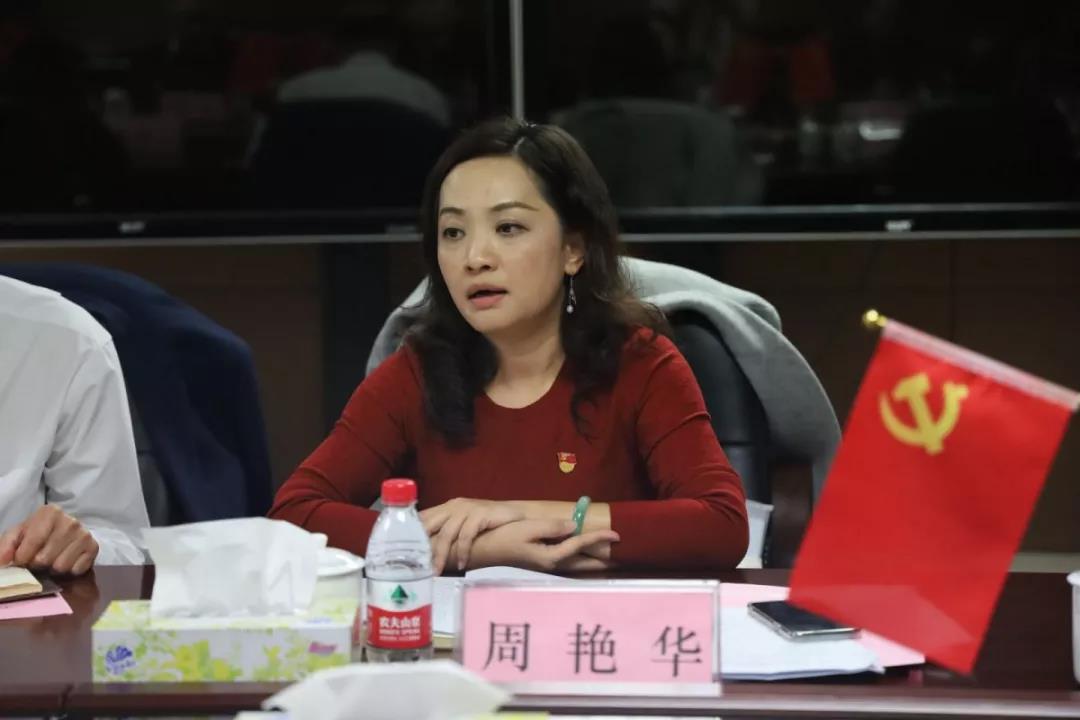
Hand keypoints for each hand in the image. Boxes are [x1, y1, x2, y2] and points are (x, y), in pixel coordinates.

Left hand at [0, 505, 98, 575]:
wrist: (67, 533)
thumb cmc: (39, 533)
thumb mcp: (18, 535)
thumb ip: (6, 546)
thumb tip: (3, 561)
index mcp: (50, 512)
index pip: (33, 542)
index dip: (23, 557)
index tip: (21, 560)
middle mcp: (70, 521)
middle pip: (45, 558)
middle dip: (38, 564)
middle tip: (39, 558)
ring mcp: (84, 534)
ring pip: (60, 566)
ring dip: (53, 568)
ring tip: (53, 559)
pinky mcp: (94, 547)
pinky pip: (76, 570)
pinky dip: (69, 570)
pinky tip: (67, 560)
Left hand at [421, 498, 524, 573]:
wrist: (517, 516)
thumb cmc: (488, 525)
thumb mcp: (464, 525)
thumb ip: (448, 533)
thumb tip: (427, 555)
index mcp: (446, 508)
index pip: (423, 518)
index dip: (411, 533)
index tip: (402, 552)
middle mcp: (454, 506)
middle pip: (430, 526)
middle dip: (421, 547)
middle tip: (415, 568)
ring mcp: (467, 509)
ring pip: (446, 533)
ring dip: (440, 555)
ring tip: (436, 572)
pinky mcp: (480, 514)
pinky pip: (466, 535)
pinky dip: (462, 552)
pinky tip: (460, 565)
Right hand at [451, 518, 619, 572]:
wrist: (483, 549)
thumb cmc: (504, 537)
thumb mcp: (527, 528)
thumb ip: (552, 527)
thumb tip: (574, 526)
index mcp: (550, 556)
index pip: (580, 545)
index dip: (599, 538)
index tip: (617, 534)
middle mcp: (552, 564)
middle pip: (583, 564)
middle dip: (603, 561)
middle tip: (622, 558)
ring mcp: (547, 565)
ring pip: (576, 565)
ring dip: (593, 562)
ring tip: (609, 559)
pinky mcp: (542, 561)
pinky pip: (568, 562)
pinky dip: (581, 560)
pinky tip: (583, 557)